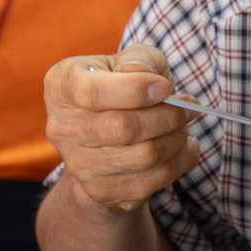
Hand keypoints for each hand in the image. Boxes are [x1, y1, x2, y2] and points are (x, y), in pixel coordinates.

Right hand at [44, 44, 198, 211]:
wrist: (105, 138)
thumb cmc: (120, 86)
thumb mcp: (129, 60)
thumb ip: (140, 60)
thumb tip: (151, 80)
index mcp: (62, 86)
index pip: (93, 92)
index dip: (136, 90)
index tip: (166, 87)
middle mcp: (62, 128)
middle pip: (124, 128)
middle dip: (169, 116)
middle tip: (189, 107)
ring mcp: (80, 165)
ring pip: (145, 156)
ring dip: (177, 138)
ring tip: (184, 125)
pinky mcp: (102, 191)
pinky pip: (154, 180)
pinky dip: (180, 161)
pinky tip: (182, 146)